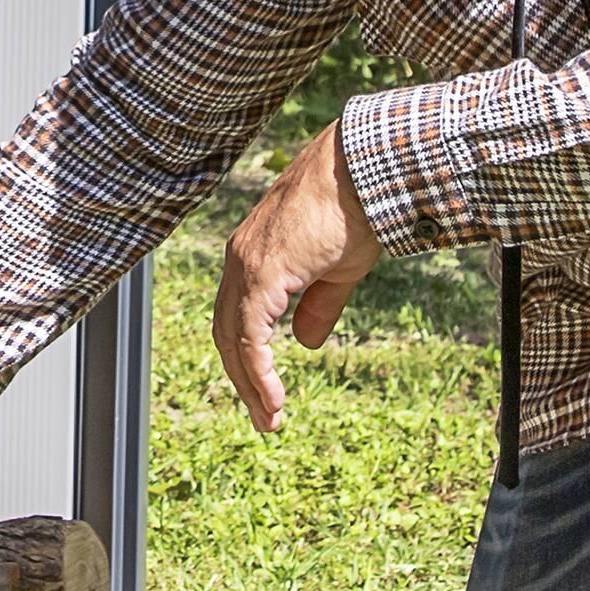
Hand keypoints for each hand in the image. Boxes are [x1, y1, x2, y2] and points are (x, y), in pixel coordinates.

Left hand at [213, 123, 380, 433]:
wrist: (363, 171)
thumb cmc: (356, 210)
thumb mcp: (336, 269)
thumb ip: (317, 306)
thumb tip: (304, 344)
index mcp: (253, 257)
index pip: (236, 317)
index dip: (247, 358)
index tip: (264, 394)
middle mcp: (240, 260)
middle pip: (226, 332)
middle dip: (243, 379)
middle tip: (263, 418)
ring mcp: (247, 265)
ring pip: (233, 338)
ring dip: (249, 383)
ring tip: (268, 419)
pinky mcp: (262, 273)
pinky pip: (250, 335)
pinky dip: (258, 371)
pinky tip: (273, 398)